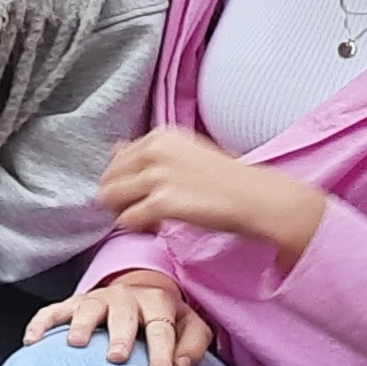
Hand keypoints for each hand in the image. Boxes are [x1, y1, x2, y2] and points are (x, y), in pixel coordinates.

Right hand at [32, 265, 217, 365]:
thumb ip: (193, 346)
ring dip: (81, 324)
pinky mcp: (72, 303)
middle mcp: (125, 296)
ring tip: (76, 344)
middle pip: (123, 315)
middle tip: (116, 358)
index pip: (160, 330)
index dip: (162, 357)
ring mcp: (96, 298)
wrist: (140, 294)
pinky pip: (52, 311)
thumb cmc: (166, 321)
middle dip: (120, 336)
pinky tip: (32, 341)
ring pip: (87, 306)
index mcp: (157, 302)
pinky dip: (41, 324)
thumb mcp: (191, 327)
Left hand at [97, 127, 326, 263]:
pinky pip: (127, 219)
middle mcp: (154, 151)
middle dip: (120, 199)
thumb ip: (149, 151)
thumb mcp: (185, 153)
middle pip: (108, 180)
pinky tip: (158, 228)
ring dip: (125, 214)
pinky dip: (138, 228)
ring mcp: (157, 176)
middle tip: (143, 211)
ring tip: (149, 221)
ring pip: (110, 199)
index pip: (116, 160)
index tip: (146, 195)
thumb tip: (115, 149)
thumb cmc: (226, 180)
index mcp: (159, 137)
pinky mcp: (163, 202)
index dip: (126, 182)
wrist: (258, 198)